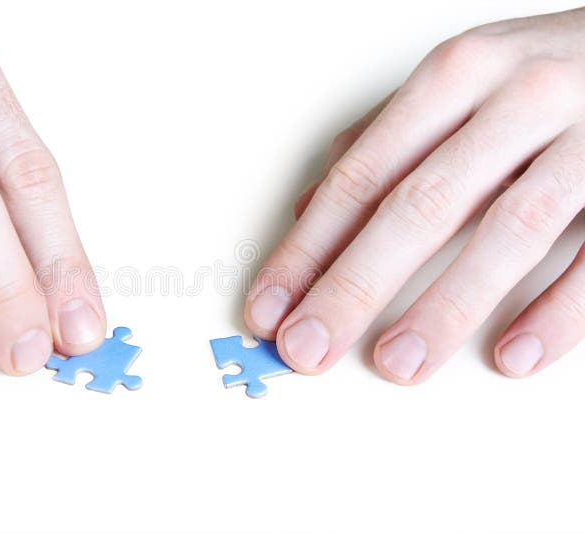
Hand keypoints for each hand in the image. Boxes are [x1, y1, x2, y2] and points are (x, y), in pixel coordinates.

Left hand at [245, 8, 584, 383]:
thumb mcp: (452, 86)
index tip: (271, 305)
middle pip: (419, 206)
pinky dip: (557, 311)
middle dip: (353, 286)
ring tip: (396, 363)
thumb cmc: (535, 72)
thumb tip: (305, 209)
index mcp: (455, 77)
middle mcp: (516, 100)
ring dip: (445, 307)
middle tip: (308, 347)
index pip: (361, 177)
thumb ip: (380, 143)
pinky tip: (511, 353)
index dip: (308, 248)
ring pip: (506, 231)